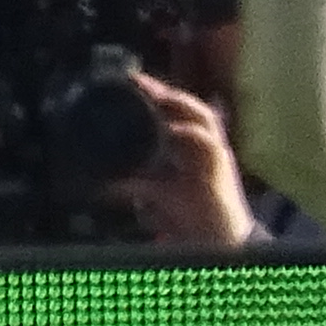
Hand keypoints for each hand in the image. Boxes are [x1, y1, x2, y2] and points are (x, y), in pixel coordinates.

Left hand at [119, 72, 255, 249]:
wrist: (221, 244)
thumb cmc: (195, 220)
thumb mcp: (155, 198)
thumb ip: (133, 187)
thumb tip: (103, 185)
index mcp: (192, 150)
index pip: (176, 114)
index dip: (156, 96)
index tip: (131, 82)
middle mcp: (206, 148)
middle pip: (190, 108)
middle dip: (165, 92)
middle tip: (139, 81)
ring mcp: (216, 156)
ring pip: (204, 117)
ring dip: (181, 103)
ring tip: (159, 94)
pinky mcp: (222, 168)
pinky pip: (208, 143)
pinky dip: (189, 132)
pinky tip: (172, 128)